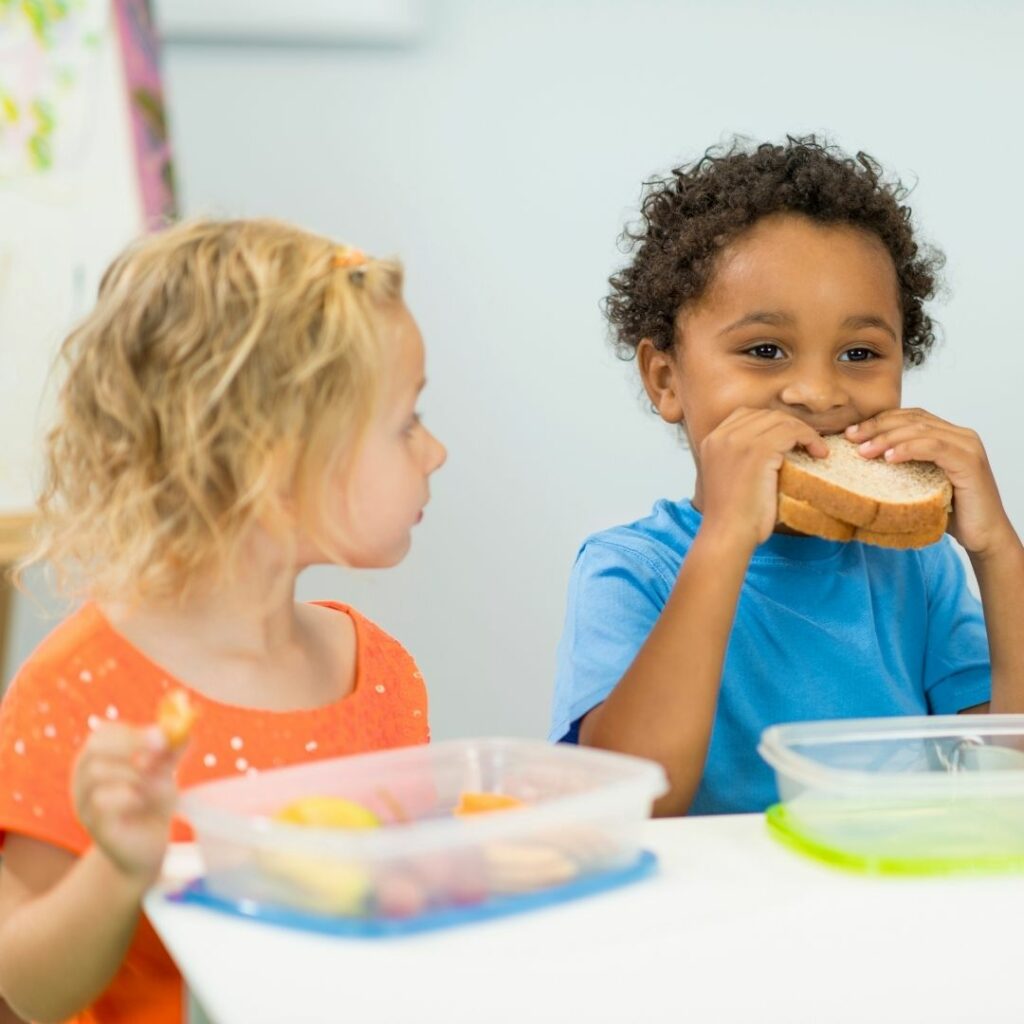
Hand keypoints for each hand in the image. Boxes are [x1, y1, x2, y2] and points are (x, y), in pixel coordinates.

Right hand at [72, 723, 184, 887]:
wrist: (148, 844)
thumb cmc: (153, 801)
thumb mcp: (166, 773)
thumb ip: (171, 754)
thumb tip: (184, 733)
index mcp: (101, 757)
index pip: (104, 733)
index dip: (132, 731)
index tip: (161, 735)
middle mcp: (84, 776)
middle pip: (95, 747)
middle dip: (131, 744)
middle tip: (161, 750)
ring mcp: (83, 801)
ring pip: (98, 773)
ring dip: (135, 773)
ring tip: (157, 783)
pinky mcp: (92, 825)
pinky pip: (102, 803)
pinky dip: (128, 796)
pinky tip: (142, 802)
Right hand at [696, 408, 827, 550]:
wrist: (727, 534)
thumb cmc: (732, 516)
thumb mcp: (728, 477)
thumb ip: (739, 457)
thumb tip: (772, 448)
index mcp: (711, 441)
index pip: (745, 415)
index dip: (770, 424)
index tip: (787, 439)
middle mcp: (722, 436)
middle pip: (765, 415)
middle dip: (789, 426)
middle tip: (806, 444)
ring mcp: (738, 441)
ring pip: (781, 420)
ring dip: (803, 432)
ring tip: (816, 448)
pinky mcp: (758, 450)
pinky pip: (792, 431)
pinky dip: (810, 438)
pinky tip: (818, 452)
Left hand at [846, 409, 1016, 557]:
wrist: (982, 535)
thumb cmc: (949, 511)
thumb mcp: (919, 482)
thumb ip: (903, 465)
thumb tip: (861, 458)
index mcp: (948, 435)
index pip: (909, 417)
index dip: (878, 420)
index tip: (851, 432)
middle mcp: (960, 435)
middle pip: (912, 419)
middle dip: (877, 426)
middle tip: (851, 438)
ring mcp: (967, 446)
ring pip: (921, 430)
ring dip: (887, 438)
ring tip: (864, 451)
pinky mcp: (969, 462)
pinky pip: (934, 447)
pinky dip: (909, 449)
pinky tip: (889, 458)